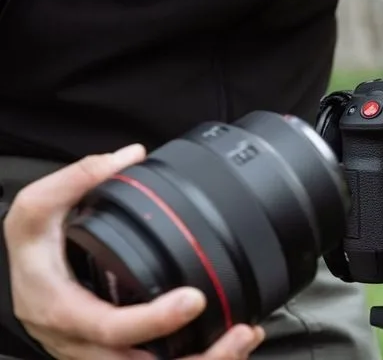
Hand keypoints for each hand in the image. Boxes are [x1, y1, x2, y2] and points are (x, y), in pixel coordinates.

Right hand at [4, 144, 265, 359]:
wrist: (25, 282)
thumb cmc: (32, 253)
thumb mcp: (36, 211)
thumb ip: (76, 179)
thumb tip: (128, 156)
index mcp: (63, 312)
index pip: (110, 328)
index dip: (153, 320)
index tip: (194, 298)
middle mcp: (83, 345)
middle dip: (197, 358)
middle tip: (238, 333)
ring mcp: (102, 357)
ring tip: (243, 339)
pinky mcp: (120, 357)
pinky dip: (200, 359)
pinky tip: (231, 343)